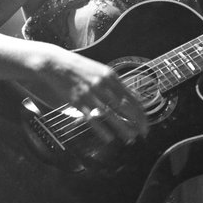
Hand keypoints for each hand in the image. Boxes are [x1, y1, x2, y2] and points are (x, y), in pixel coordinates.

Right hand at [24, 47, 147, 143]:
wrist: (56, 64)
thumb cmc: (80, 68)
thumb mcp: (100, 71)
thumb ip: (114, 85)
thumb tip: (130, 98)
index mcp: (111, 76)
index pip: (132, 97)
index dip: (141, 112)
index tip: (146, 123)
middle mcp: (103, 84)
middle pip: (125, 107)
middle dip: (137, 122)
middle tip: (144, 133)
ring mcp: (90, 93)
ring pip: (111, 114)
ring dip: (123, 128)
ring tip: (131, 138)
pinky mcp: (78, 101)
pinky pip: (92, 118)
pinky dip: (102, 130)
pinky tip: (109, 138)